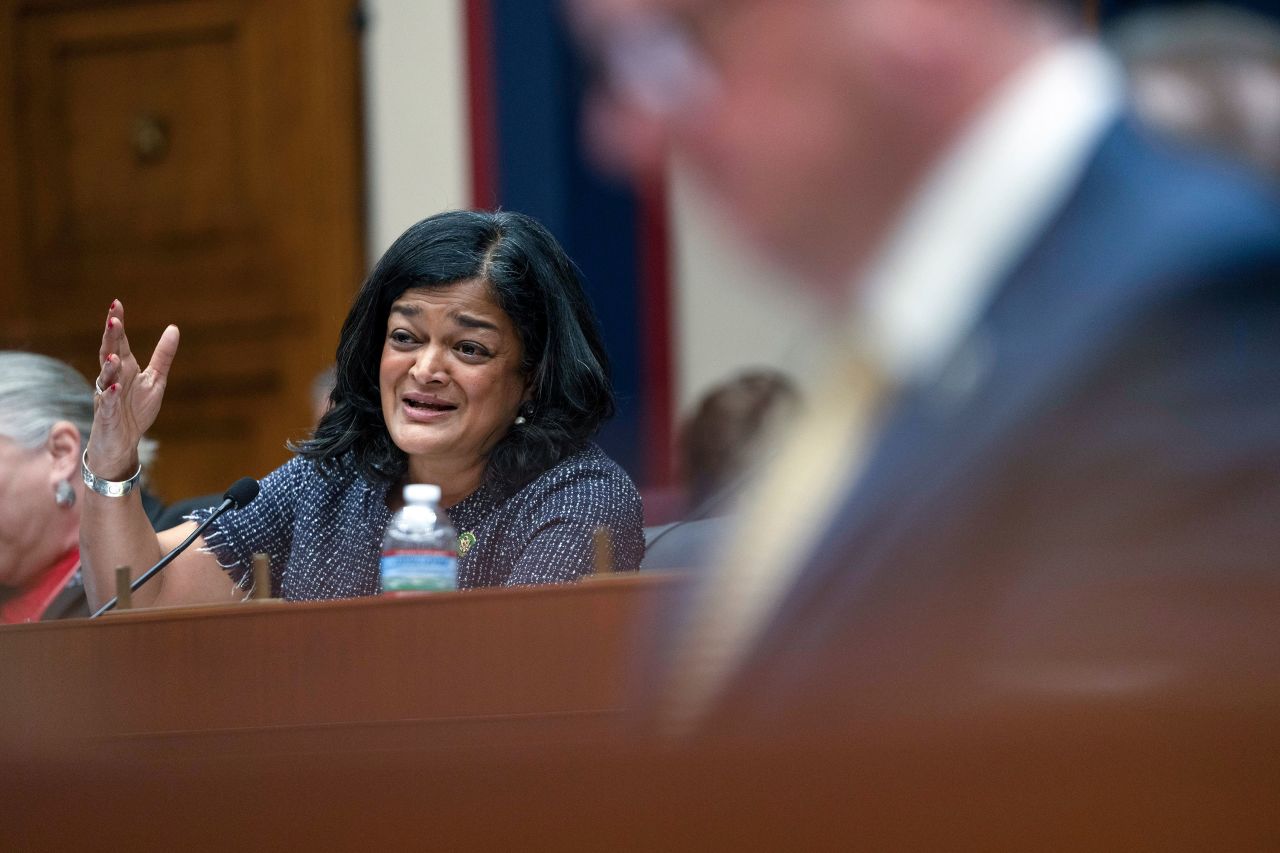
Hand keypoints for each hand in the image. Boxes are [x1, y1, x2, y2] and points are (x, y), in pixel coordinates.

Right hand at [88, 300, 179, 480]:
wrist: (123, 441)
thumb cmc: (136, 409)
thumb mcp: (155, 379)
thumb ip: (163, 356)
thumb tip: (173, 328)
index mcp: (124, 368)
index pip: (119, 342)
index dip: (117, 324)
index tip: (116, 303)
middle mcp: (113, 378)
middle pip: (109, 353)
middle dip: (110, 338)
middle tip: (112, 320)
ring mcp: (108, 396)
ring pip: (106, 378)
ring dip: (109, 366)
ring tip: (115, 354)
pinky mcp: (108, 415)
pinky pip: (108, 403)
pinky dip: (112, 395)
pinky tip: (116, 388)